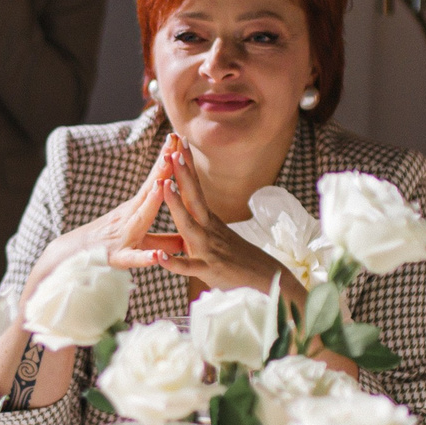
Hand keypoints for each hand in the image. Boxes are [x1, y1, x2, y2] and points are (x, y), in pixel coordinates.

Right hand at [22, 136, 180, 305]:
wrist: (69, 262)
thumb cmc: (106, 249)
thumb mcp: (136, 241)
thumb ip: (161, 241)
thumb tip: (185, 239)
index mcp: (134, 211)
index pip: (154, 181)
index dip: (168, 161)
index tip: (180, 138)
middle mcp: (128, 218)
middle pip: (148, 189)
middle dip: (163, 167)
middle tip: (175, 143)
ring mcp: (122, 236)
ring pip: (139, 218)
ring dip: (151, 202)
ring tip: (162, 185)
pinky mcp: (117, 259)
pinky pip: (132, 259)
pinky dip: (144, 257)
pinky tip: (157, 258)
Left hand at [155, 134, 299, 298]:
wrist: (267, 281)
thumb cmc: (238, 260)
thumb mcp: (217, 237)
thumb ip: (201, 223)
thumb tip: (189, 207)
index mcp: (209, 221)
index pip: (196, 189)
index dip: (188, 167)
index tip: (180, 143)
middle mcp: (209, 230)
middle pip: (194, 198)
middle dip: (183, 174)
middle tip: (174, 150)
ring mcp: (208, 249)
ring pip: (189, 226)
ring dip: (176, 206)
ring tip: (164, 186)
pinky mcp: (208, 270)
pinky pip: (187, 267)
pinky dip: (173, 263)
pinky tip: (158, 258)